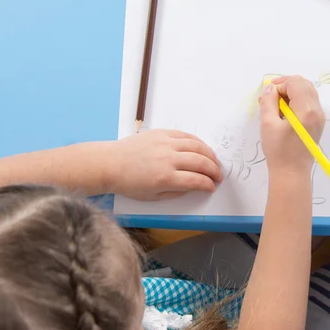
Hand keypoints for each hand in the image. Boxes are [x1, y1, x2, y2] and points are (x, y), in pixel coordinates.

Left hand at [105, 129, 222, 200]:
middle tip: (219, 176)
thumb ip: (176, 192)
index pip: (196, 180)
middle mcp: (168, 159)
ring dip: (210, 155)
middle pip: (200, 162)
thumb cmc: (129, 184)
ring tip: (214, 162)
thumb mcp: (152, 197)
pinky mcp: (161, 133)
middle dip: (214, 170)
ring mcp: (165, 143)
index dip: (208, 184)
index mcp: (165, 178)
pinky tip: (202, 148)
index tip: (212, 187)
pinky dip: (198, 142)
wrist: (110, 163)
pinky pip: (185, 135)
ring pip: (197, 146)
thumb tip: (193, 186)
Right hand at [259, 76, 325, 175]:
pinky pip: (309, 103)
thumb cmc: (278, 151)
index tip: (267, 96)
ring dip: (291, 93)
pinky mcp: (318, 123)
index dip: (279, 84)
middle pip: (304, 84)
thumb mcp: (268, 124)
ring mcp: (320, 117)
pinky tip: (285, 113)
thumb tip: (270, 88)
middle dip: (286, 86)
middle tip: (270, 97)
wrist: (292, 173)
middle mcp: (317, 111)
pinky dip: (297, 101)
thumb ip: (268, 102)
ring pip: (308, 92)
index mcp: (306, 110)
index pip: (295, 82)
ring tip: (276, 105)